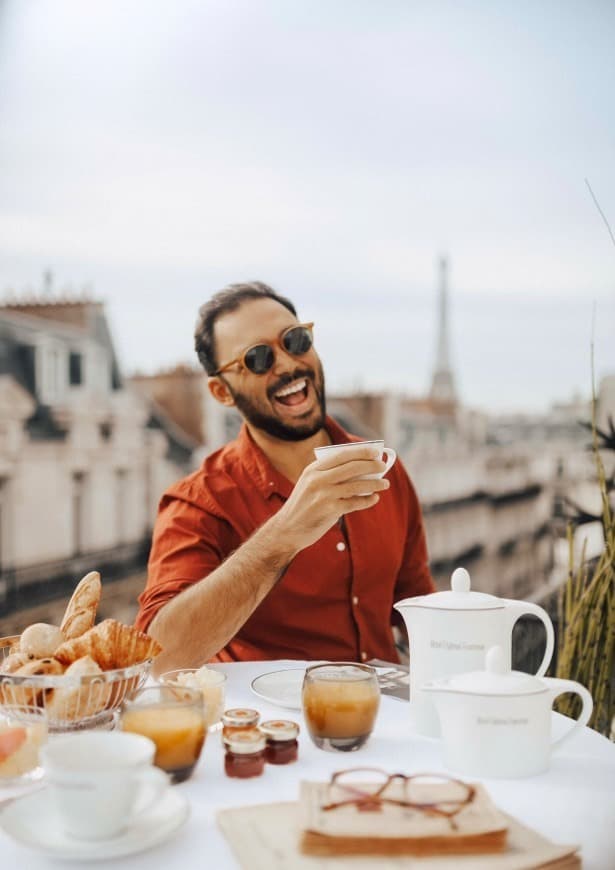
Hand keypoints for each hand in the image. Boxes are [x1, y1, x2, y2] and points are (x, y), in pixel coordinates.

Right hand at [270, 445, 389, 554]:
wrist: (288, 529)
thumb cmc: (305, 504)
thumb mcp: (311, 484)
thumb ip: (331, 475)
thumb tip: (363, 469)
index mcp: (313, 469)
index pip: (341, 455)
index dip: (360, 451)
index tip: (374, 451)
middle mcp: (317, 479)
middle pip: (352, 467)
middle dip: (371, 465)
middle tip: (383, 466)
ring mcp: (323, 495)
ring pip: (356, 485)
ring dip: (374, 483)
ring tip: (385, 484)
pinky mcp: (329, 510)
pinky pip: (355, 503)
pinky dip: (367, 500)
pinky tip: (374, 498)